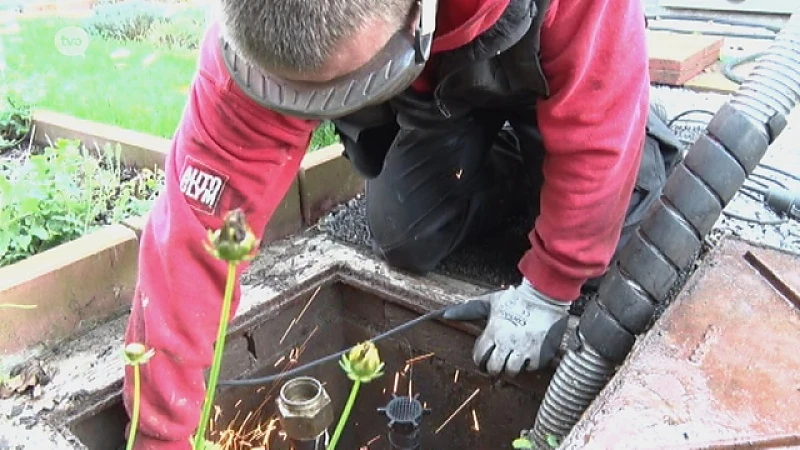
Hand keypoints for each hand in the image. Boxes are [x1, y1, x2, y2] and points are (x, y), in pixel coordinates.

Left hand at [442, 279, 569, 375]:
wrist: (545, 295)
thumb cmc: (515, 298)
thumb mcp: (489, 302)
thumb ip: (467, 310)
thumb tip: (444, 314)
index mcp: (492, 332)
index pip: (479, 356)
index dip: (479, 359)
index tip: (483, 357)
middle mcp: (507, 343)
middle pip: (493, 368)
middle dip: (492, 367)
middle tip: (496, 363)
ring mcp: (524, 350)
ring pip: (511, 371)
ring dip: (508, 368)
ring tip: (510, 361)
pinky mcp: (541, 354)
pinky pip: (530, 368)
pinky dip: (527, 364)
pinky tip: (527, 355)